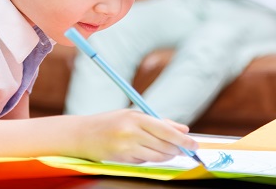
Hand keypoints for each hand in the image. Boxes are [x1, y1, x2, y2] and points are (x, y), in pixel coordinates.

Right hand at [73, 109, 197, 162]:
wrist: (82, 134)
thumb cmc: (111, 122)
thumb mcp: (133, 115)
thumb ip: (159, 121)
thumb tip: (183, 129)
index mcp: (136, 117)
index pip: (165, 130)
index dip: (182, 138)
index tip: (194, 143)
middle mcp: (131, 132)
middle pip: (163, 145)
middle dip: (178, 149)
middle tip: (186, 149)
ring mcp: (126, 147)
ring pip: (156, 156)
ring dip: (167, 156)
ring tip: (171, 152)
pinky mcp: (122, 159)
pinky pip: (143, 161)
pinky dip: (150, 158)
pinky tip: (148, 152)